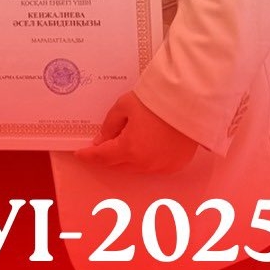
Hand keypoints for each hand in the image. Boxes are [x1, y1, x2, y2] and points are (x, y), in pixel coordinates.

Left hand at [75, 91, 198, 173]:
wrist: (189, 102)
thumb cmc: (154, 101)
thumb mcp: (124, 107)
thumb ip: (109, 126)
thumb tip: (100, 141)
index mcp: (129, 149)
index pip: (102, 157)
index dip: (89, 156)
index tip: (80, 154)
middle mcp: (145, 164)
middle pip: (119, 164)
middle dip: (108, 156)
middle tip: (102, 144)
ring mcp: (162, 167)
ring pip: (136, 168)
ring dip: (127, 158)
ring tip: (126, 141)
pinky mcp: (176, 165)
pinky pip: (154, 167)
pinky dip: (145, 159)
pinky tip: (145, 145)